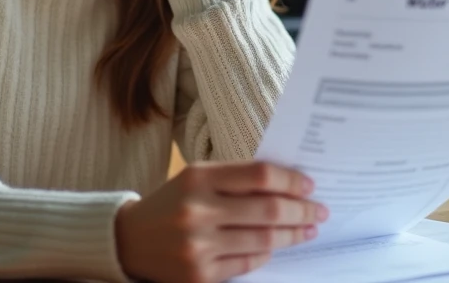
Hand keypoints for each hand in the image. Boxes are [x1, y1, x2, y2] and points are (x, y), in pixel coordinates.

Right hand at [114, 161, 328, 282]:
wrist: (129, 240)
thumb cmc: (172, 203)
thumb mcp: (196, 178)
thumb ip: (235, 178)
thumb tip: (288, 186)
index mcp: (198, 177)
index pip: (260, 176)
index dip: (291, 180)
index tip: (309, 185)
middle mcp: (198, 210)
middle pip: (268, 210)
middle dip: (301, 210)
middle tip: (319, 210)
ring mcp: (198, 246)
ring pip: (263, 240)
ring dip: (292, 235)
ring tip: (306, 230)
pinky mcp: (200, 275)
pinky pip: (248, 263)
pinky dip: (265, 253)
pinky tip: (274, 246)